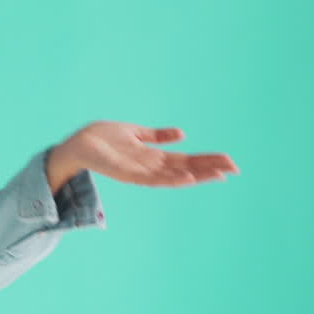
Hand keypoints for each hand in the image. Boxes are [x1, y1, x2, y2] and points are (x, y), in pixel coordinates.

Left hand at [54, 121, 238, 186]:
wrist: (78, 143)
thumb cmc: (103, 138)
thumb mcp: (135, 133)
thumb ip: (156, 136)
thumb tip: (182, 134)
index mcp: (153, 156)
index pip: (186, 160)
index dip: (207, 161)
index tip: (229, 162)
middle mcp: (150, 167)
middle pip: (186, 169)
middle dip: (209, 169)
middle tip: (235, 169)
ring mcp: (141, 172)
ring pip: (174, 176)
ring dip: (196, 177)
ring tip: (218, 175)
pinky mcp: (128, 174)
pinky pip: (153, 179)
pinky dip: (171, 179)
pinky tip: (187, 178)